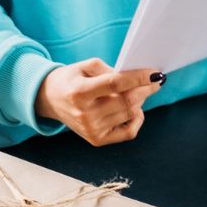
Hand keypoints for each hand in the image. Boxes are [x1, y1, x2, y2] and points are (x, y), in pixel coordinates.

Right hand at [35, 59, 163, 146]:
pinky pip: (129, 132)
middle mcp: (85, 114)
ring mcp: (92, 130)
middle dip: (146, 89)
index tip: (156, 73)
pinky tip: (134, 109)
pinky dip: (137, 119)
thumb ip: (110, 70)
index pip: (115, 84)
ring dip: (141, 101)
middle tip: (155, 81)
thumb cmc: (71, 79)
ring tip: (140, 91)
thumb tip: (137, 78)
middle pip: (126, 101)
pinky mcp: (97, 140)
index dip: (138, 78)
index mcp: (79, 92)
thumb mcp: (85, 66)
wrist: (51, 100)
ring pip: (130, 114)